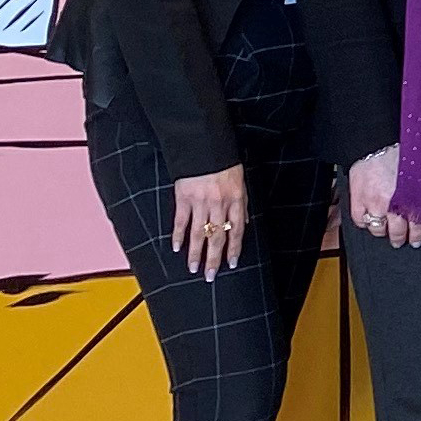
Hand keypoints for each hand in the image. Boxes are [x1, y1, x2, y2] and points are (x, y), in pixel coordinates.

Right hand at [168, 163, 249, 280]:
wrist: (204, 145)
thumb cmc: (224, 163)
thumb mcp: (240, 181)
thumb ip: (241, 204)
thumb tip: (243, 223)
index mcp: (235, 199)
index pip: (237, 230)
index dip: (234, 248)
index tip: (231, 263)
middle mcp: (219, 204)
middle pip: (217, 236)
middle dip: (214, 258)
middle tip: (210, 275)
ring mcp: (200, 202)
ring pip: (198, 233)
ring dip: (195, 253)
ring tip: (193, 267)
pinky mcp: (183, 198)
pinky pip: (181, 221)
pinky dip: (178, 235)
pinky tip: (177, 247)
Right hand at [345, 145, 420, 248]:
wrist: (377, 140)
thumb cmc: (402, 150)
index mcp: (413, 195)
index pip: (418, 223)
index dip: (418, 234)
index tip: (418, 239)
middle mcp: (394, 204)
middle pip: (398, 231)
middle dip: (401, 238)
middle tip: (402, 241)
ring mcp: (374, 203)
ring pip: (378, 230)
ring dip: (383, 232)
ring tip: (386, 232)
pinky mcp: (358, 199)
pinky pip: (359, 221)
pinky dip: (364, 223)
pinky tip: (369, 221)